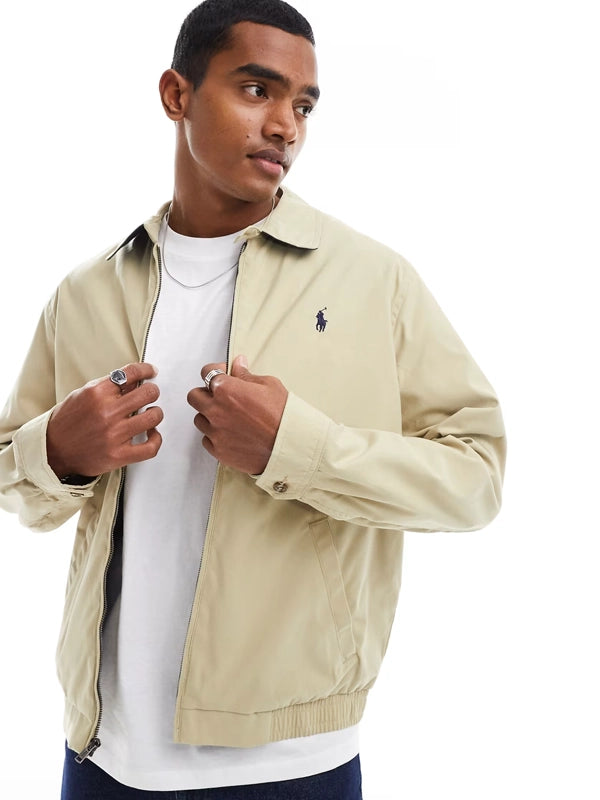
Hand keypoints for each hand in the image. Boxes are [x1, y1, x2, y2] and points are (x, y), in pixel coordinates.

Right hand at [46, 362, 162, 478]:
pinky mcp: (119, 455)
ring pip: (153, 417)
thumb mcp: (83, 395)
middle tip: (150, 394)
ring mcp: (114, 435)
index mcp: (96, 394)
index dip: (146, 369)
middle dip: (152, 391)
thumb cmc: (68, 422)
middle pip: (147, 393)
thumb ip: (108, 387)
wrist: (53, 450)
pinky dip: (156, 439)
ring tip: (149, 414)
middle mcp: (106, 413)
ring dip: (155, 413)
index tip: (151, 372)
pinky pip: (150, 447)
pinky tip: (151, 434)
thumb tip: (135, 380)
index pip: (130, 373)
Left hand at [187, 355, 287, 473]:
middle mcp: (216, 410)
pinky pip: (207, 440)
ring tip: (229, 418)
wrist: (291, 447)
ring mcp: (215, 432)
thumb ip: (246, 375)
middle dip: (206, 394)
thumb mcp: (269, 386)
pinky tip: (231, 434)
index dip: (216, 371)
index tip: (224, 375)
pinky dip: (216, 436)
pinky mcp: (218, 450)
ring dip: (209, 416)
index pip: (206, 372)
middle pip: (194, 396)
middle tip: (221, 397)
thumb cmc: (284, 415)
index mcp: (226, 389)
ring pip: (199, 419)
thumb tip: (238, 365)